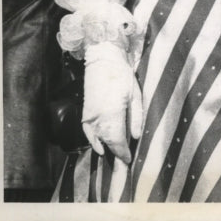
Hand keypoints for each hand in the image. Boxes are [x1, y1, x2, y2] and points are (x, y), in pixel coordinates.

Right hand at [82, 41, 142, 163]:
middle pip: (106, 142)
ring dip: (106, 146)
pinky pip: (87, 132)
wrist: (103, 60)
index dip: (123, 152)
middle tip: (123, 161)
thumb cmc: (122, 75)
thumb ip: (136, 117)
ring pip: (97, 138)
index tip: (128, 160)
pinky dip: (93, 140)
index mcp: (112, 114)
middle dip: (115, 152)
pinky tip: (99, 146)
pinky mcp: (84, 112)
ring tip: (115, 153)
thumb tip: (136, 137)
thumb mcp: (135, 95)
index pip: (117, 141)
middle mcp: (98, 118)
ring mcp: (89, 116)